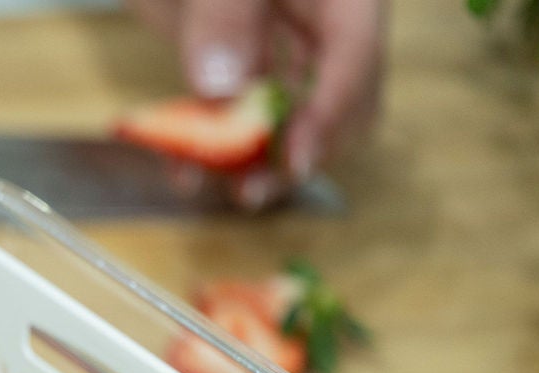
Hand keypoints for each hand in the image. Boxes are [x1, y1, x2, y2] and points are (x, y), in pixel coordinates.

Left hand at [130, 0, 385, 201]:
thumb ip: (226, 14)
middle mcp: (322, 19)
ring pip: (284, 115)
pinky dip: (211, 141)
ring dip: (254, 158)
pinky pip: (235, 110)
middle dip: (299, 149)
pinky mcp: (236, 56)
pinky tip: (182, 168)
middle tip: (254, 190)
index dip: (331, 112)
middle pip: (337, 98)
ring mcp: (280, 39)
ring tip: (216, 189)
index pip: (356, 56)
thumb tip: (223, 85)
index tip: (297, 160)